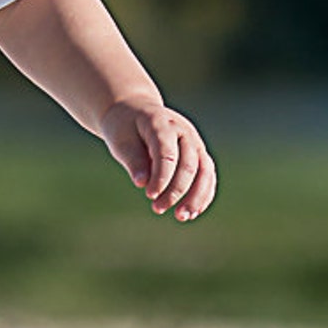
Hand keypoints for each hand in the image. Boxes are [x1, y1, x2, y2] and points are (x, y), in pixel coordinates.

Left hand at [100, 99, 216, 220]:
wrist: (135, 111)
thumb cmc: (124, 128)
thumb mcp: (120, 141)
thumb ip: (132, 160)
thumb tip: (143, 184)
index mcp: (160, 123)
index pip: (166, 153)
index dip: (160, 176)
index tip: (149, 195)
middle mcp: (183, 130)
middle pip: (189, 164)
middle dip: (176, 190)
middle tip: (158, 209)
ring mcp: (194, 141)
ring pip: (205, 170)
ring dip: (196, 196)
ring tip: (182, 217)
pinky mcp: (199, 152)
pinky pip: (208, 175)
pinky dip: (203, 194)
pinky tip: (193, 212)